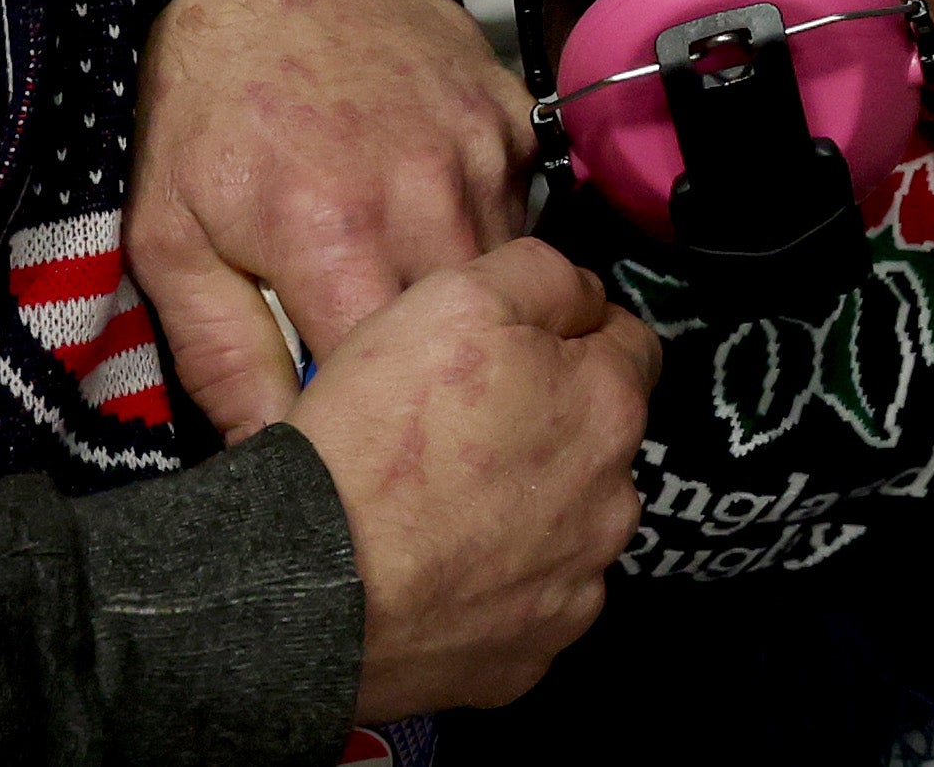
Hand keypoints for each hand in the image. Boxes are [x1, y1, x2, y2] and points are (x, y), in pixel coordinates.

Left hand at [133, 0, 537, 437]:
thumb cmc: (203, 107)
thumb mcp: (170, 237)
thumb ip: (221, 356)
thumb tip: (269, 454)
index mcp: (336, 235)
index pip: (392, 382)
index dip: (373, 418)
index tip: (350, 427)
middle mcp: (428, 194)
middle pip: (465, 334)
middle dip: (430, 364)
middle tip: (387, 366)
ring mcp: (481, 148)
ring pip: (503, 273)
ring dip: (460, 296)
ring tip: (402, 283)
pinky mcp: (510, 112)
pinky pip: (521, 205)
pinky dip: (482, 225)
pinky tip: (428, 211)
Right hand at [291, 247, 659, 717]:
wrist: (306, 585)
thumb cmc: (379, 437)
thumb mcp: (457, 297)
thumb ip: (544, 277)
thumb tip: (584, 295)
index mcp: (609, 407)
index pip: (627, 344)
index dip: (568, 335)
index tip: (512, 349)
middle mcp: (614, 504)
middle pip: (597, 440)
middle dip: (548, 425)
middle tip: (460, 428)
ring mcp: (575, 589)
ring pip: (566, 525)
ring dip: (525, 509)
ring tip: (438, 507)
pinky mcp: (529, 656)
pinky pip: (527, 603)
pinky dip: (495, 586)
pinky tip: (436, 570)